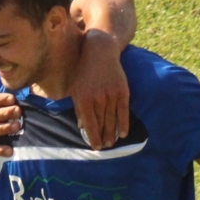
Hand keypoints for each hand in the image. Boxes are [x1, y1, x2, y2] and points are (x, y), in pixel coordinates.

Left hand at [71, 30, 129, 149]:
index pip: (90, 124)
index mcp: (84, 99)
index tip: (96, 147)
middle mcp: (98, 99)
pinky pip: (123, 111)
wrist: (100, 53)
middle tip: (105, 147)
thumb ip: (79, 108)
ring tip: (112, 143)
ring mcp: (111, 95)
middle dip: (103, 137)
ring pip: (112, 119)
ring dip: (113, 133)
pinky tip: (123, 134)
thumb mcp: (76, 90)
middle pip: (102, 124)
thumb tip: (82, 127)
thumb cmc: (84, 72)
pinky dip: (124, 123)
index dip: (93, 137)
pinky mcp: (122, 91)